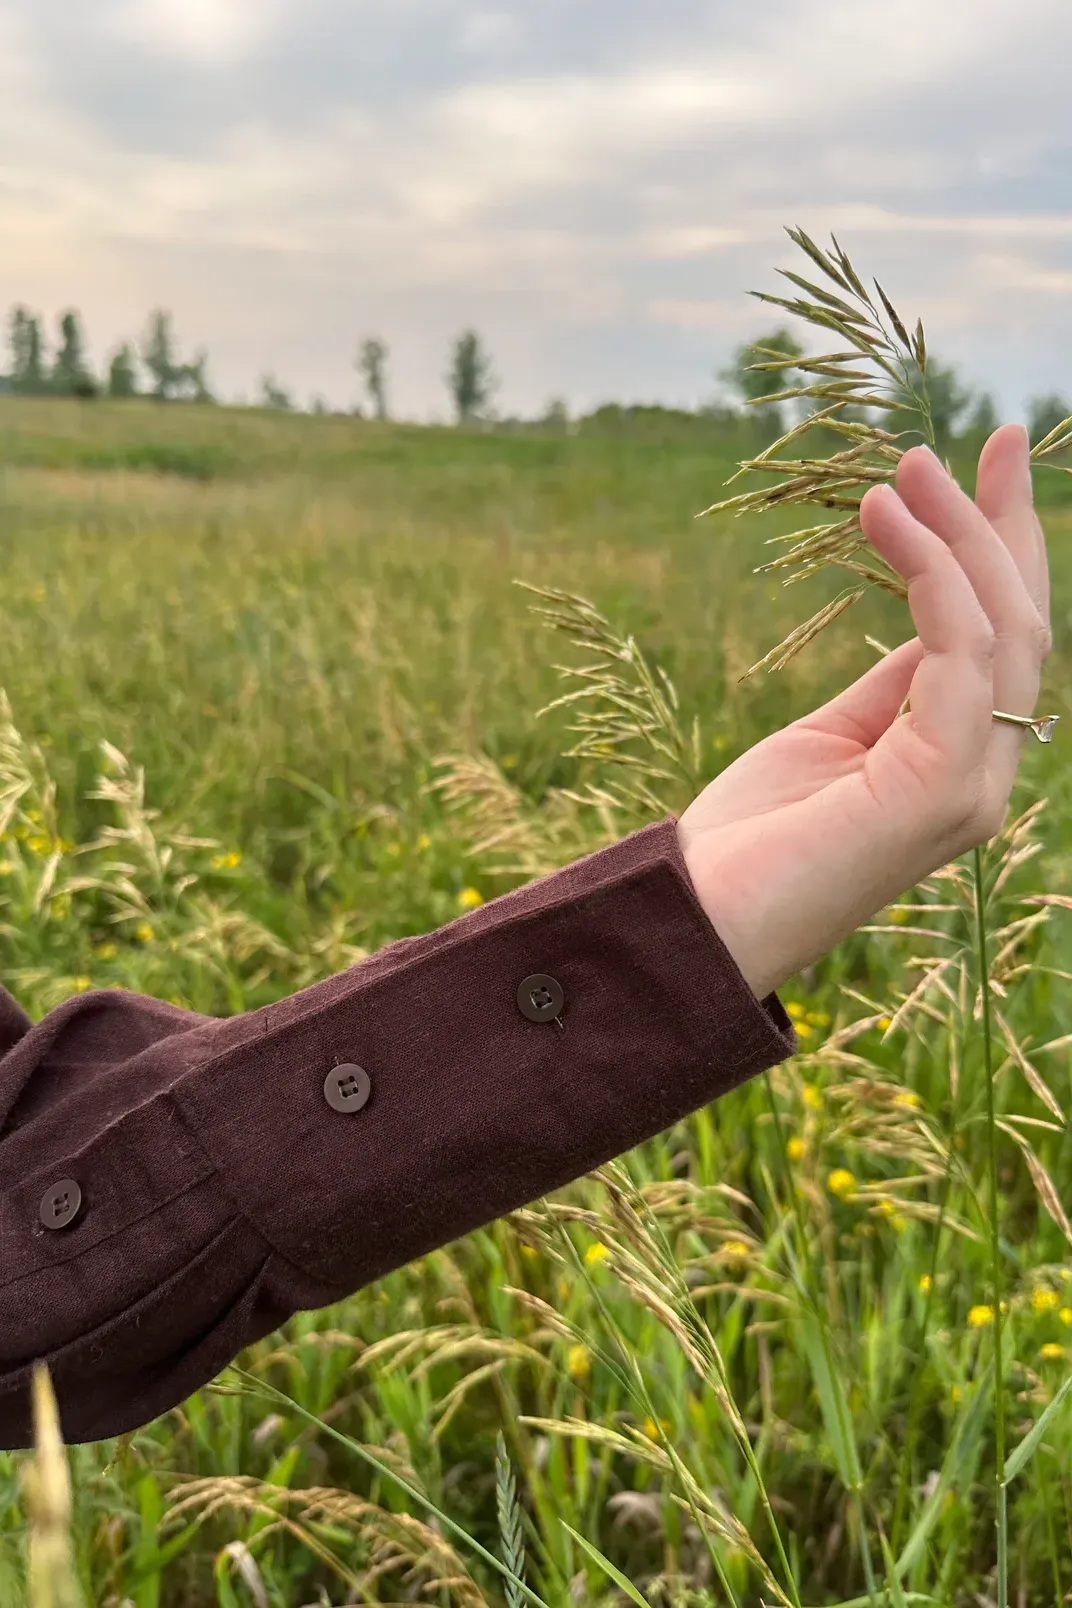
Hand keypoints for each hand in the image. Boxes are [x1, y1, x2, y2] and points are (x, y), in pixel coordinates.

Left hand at [676, 424, 1052, 1000]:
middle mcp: (981, 776)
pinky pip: (958, 655)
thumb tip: (928, 618)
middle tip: (972, 440)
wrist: (697, 919)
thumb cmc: (752, 836)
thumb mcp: (831, 737)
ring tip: (895, 473)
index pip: (1003, 641)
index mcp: (957, 762)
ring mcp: (969, 788)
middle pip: (1021, 625)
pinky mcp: (939, 791)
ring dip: (954, 536)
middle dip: (1000, 525)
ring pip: (998, 629)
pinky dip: (930, 577)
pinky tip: (885, 523)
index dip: (1001, 549)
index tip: (982, 463)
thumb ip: (892, 687)